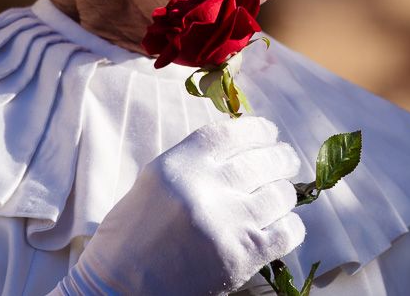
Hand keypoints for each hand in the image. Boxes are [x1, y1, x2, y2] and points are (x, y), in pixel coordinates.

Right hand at [55, 116, 303, 294]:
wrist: (119, 290)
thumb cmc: (131, 237)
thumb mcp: (155, 182)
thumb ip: (196, 162)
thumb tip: (242, 147)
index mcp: (180, 164)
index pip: (232, 133)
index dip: (259, 130)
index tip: (270, 133)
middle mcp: (206, 187)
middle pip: (265, 161)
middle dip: (282, 159)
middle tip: (286, 162)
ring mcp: (227, 222)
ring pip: (281, 195)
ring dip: (284, 194)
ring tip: (278, 197)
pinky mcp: (242, 256)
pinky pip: (288, 232)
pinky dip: (291, 226)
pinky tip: (281, 226)